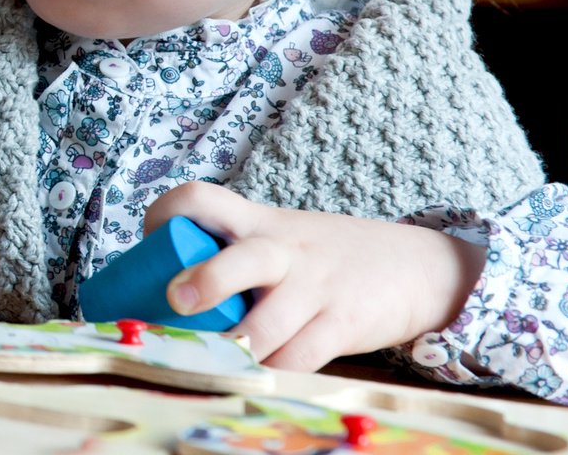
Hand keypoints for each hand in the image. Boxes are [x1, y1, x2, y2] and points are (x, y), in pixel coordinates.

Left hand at [147, 182, 484, 369]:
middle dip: (207, 281)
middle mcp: (284, 250)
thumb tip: (164, 296)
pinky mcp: (343, 323)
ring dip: (238, 348)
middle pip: (242, 260)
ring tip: (221, 357)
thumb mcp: (280, 239)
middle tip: (179, 302)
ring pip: (267, 324)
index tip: (150, 235)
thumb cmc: (326, 257)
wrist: (417, 267)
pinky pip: (300, 355)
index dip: (168, 211)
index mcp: (257, 223)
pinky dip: (275, 368)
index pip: (202, 197)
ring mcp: (315, 287)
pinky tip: (262, 369)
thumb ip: (233, 255)